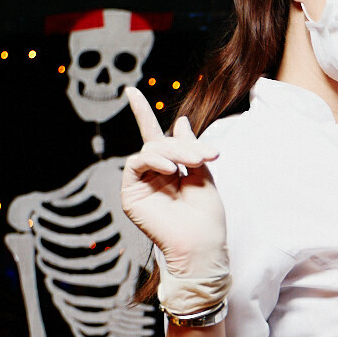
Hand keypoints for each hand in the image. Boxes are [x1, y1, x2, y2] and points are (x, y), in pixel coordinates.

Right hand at [120, 86, 226, 277]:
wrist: (202, 245)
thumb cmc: (207, 217)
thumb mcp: (204, 175)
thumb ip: (190, 148)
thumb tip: (179, 120)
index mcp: (172, 170)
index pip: (157, 138)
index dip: (143, 114)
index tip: (130, 91)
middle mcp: (154, 175)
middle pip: (159, 143)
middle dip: (182, 146)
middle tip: (203, 157)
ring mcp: (142, 184)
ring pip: (150, 150)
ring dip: (172, 153)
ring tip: (190, 166)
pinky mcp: (131, 194)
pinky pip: (136, 163)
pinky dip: (154, 160)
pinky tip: (171, 170)